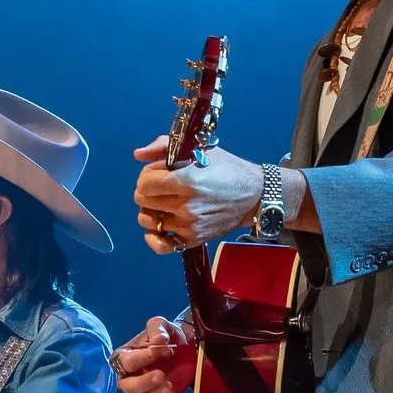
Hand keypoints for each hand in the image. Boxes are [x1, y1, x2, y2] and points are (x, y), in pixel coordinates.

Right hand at [113, 312, 198, 392]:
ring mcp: (142, 391)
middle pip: (127, 386)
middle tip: (161, 376)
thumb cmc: (166, 336)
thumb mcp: (161, 325)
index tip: (167, 350)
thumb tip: (159, 340)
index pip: (127, 361)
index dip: (144, 357)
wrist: (184, 348)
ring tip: (170, 388)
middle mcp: (128, 376)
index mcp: (125, 356)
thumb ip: (157, 328)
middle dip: (143, 383)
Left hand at [134, 138, 271, 256]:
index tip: (159, 173)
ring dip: (150, 211)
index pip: (144, 183)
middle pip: (142, 201)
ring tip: (162, 204)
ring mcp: (189, 225)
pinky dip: (153, 238)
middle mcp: (185, 205)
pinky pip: (161, 246)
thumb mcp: (198, 148)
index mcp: (185, 181)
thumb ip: (163, 146)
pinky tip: (158, 227)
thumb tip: (138, 155)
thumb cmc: (227, 169)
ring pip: (147, 221)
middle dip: (147, 191)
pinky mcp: (193, 239)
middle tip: (161, 187)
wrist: (255, 195)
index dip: (147, 175)